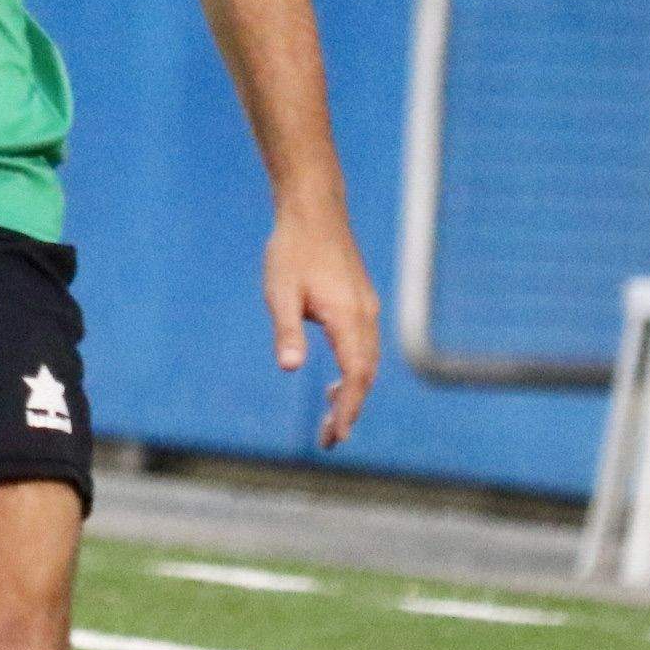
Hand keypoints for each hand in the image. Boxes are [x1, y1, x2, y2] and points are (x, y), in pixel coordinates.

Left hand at [267, 205, 380, 450]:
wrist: (313, 210)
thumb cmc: (292, 250)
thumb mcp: (280, 292)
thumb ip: (287, 331)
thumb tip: (291, 368)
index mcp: (348, 317)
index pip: (356, 375)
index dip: (349, 408)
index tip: (337, 435)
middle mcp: (365, 315)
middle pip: (366, 374)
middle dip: (351, 409)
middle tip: (330, 439)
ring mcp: (367, 308)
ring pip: (369, 361)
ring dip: (355, 391)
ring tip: (333, 419)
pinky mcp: (362, 302)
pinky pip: (366, 346)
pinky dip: (356, 370)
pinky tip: (338, 381)